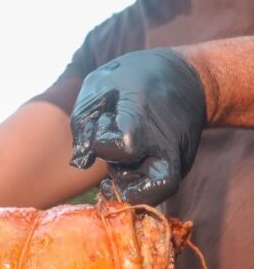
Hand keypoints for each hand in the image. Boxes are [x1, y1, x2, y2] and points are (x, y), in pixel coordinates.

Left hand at [69, 48, 206, 204]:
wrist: (187, 75)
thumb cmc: (134, 79)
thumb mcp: (99, 85)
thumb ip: (82, 122)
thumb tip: (81, 162)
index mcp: (144, 116)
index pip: (124, 145)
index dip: (103, 143)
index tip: (103, 124)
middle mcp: (167, 142)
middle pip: (156, 186)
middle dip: (125, 186)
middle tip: (111, 170)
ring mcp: (180, 157)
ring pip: (158, 193)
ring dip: (131, 187)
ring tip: (120, 166)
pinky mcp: (183, 166)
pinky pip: (160, 186)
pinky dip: (141, 185)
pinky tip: (128, 168)